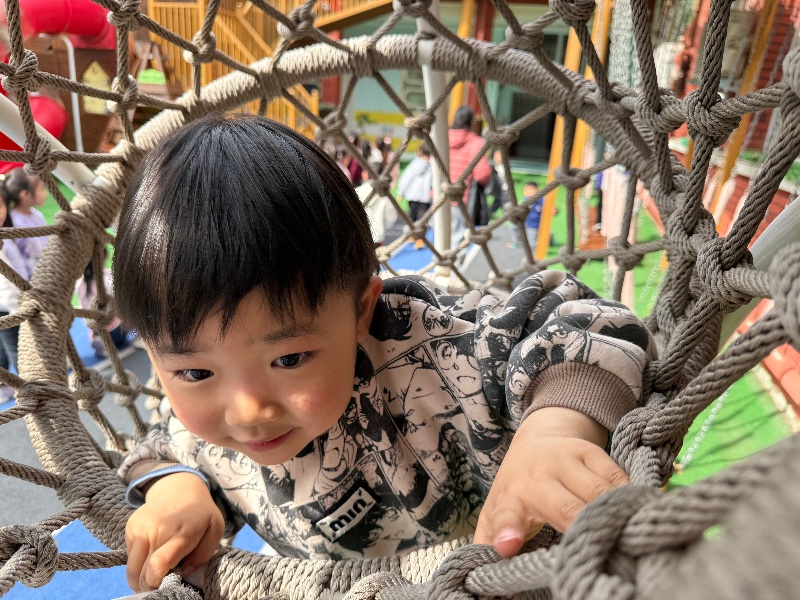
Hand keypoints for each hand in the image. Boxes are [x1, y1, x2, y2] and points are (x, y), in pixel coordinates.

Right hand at [125, 472, 224, 591]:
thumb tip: (182, 573)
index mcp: (180, 534)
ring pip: (131, 570)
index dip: (155, 582)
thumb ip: (203, 556)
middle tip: (164, 579)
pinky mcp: (130, 528)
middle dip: (151, 585)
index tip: (164, 585)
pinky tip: (152, 554)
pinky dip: (138, 564)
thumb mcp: (215, 530)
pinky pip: (129, 559)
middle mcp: (156, 531)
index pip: (158, 564)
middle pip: (142, 574)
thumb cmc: (201, 514)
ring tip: (157, 571)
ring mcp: (140, 529)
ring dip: (141, 578)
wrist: (180, 488)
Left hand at [473, 407, 627, 557]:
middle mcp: (537, 477)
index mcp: (511, 498)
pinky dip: (629, 497)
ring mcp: (565, 461)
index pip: (505, 516)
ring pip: (597, 494)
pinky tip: (637, 513)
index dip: (508, 531)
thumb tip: (479, 575)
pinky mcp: (590, 451)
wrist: (537, 436)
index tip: (507, 546)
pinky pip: (616, 478)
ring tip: (629, 539)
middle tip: (599, 557)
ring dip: (614, 516)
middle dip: (583, 531)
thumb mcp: (495, 512)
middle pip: (566, 510)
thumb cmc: (517, 487)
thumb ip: (490, 542)